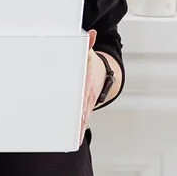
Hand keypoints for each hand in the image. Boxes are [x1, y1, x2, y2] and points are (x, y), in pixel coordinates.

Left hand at [79, 29, 106, 145]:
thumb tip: (90, 34)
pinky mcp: (85, 110)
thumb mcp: (88, 53)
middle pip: (84, 110)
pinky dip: (79, 130)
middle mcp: (88, 95)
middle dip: (80, 121)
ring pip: (84, 119)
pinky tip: (74, 139)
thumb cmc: (91, 65)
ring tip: (75, 140)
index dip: (83, 102)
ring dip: (80, 129)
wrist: (102, 72)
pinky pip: (82, 121)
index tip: (80, 111)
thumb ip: (87, 44)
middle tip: (75, 132)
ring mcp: (87, 104)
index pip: (85, 93)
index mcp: (88, 82)